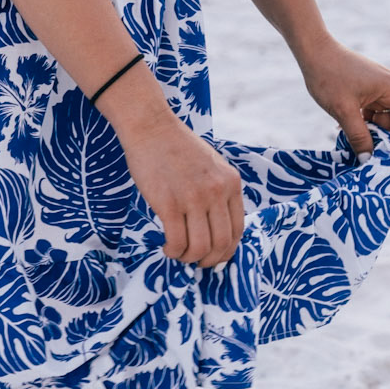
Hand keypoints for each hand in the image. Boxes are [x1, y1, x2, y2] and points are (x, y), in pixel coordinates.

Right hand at [112, 107, 244, 268]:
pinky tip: (167, 247)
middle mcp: (217, 192)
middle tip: (196, 261)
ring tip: (179, 253)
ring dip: (189, 258)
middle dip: (209, 261)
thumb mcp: (212, 165)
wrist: (152, 127)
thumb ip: (219, 190)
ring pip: (200, 247)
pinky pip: (177, 241)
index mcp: (231, 182)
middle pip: (221, 244)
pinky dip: (173, 251)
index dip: (227, 250)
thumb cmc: (177, 146)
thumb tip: (217, 225)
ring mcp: (194, 198)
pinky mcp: (170, 203)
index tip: (214, 255)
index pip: (238, 230)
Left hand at [300, 34, 389, 161]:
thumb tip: (369, 159)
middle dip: (388, 137)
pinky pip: (374, 112)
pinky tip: (346, 128)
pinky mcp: (367, 89)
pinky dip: (365, 122)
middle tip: (366, 148)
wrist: (313, 50)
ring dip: (373, 131)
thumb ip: (358, 136)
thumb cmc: (328, 76)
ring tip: (350, 136)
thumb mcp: (343, 110)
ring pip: (385, 118)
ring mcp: (378, 87)